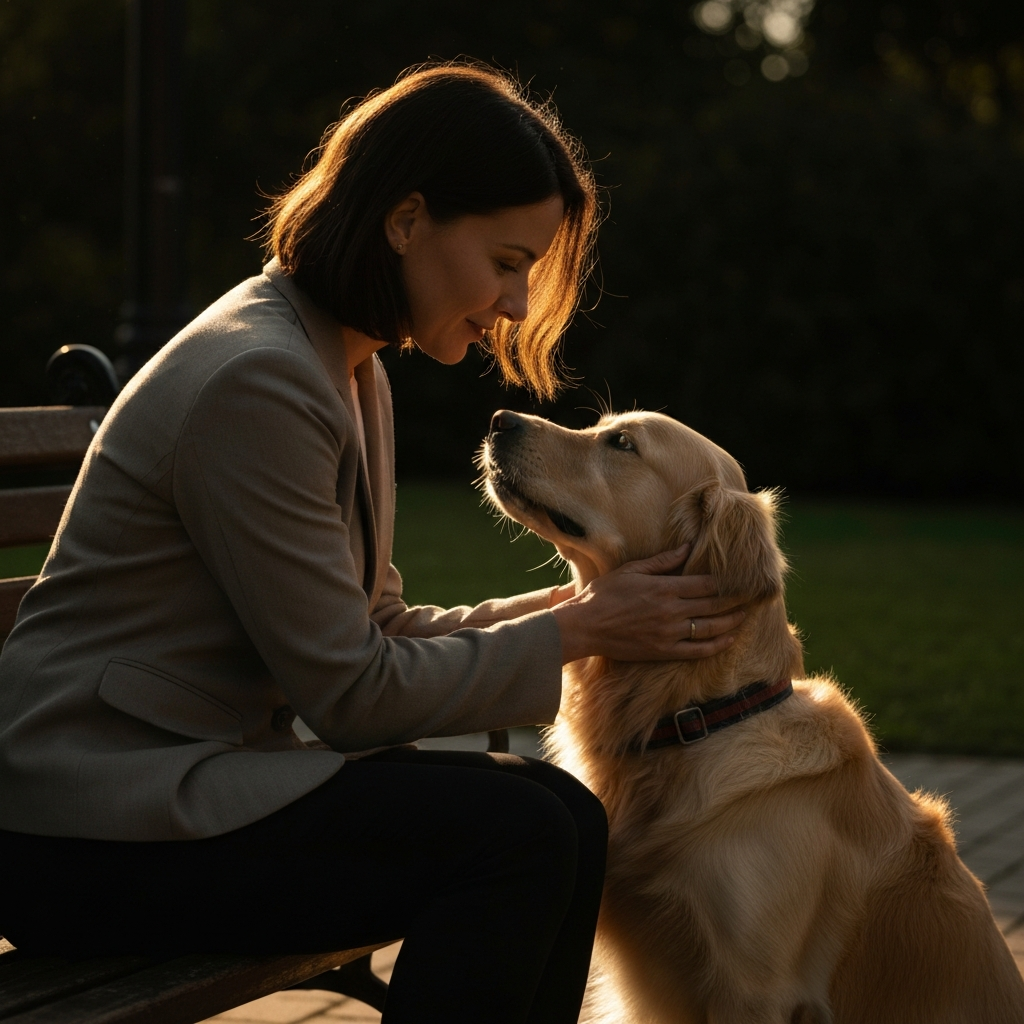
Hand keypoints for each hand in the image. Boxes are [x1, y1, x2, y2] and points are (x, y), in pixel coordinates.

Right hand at [550, 544, 744, 663]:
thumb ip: (662, 562)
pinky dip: (716, 645)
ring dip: (732, 621)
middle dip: (736, 600)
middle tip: (754, 596)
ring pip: (711, 628)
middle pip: (714, 606)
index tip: (741, 577)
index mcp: (665, 588)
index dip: (726, 582)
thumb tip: (687, 548)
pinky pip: (698, 650)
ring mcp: (669, 634)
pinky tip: (729, 639)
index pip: (706, 584)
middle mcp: (672, 611)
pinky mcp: (664, 651)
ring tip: (746, 615)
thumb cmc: (605, 595)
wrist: (586, 627)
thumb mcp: (632, 570)